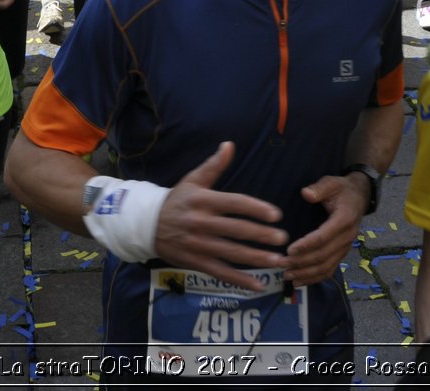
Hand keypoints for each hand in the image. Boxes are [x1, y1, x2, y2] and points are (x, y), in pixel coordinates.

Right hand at [154, 142, 289, 291]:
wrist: (146, 225)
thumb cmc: (176, 200)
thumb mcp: (192, 180)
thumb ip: (214, 165)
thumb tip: (230, 145)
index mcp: (203, 200)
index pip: (235, 203)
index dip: (256, 208)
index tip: (276, 214)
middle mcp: (201, 223)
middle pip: (236, 229)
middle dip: (261, 235)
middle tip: (284, 238)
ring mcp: (199, 244)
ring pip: (231, 253)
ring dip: (256, 258)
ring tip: (278, 261)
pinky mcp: (196, 262)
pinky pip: (221, 272)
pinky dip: (240, 280)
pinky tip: (258, 284)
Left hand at [284, 173, 367, 285]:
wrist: (360, 196)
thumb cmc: (342, 189)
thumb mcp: (331, 182)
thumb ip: (319, 188)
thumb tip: (306, 194)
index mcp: (344, 219)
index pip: (323, 236)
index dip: (306, 245)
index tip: (289, 250)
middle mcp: (347, 237)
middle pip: (323, 255)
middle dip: (302, 262)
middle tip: (282, 264)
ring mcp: (345, 247)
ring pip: (326, 266)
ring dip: (306, 273)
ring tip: (287, 276)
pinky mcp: (342, 253)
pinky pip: (330, 270)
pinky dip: (315, 278)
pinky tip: (299, 282)